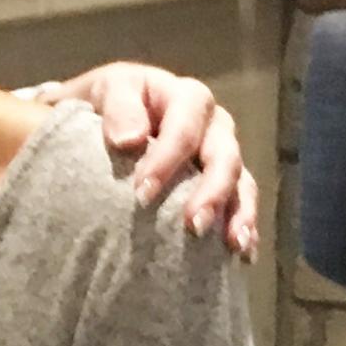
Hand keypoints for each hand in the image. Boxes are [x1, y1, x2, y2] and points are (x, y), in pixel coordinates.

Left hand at [41, 62, 257, 259]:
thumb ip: (117, 107)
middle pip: (224, 155)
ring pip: (241, 180)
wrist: (101, 117)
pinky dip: (244, 226)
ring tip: (233, 244)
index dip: (167, 159)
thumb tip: (129, 139)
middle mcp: (211, 124)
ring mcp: (221, 154)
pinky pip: (242, 202)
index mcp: (183, 97)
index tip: (142, 194)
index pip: (184, 126)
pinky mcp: (224, 181)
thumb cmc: (103, 103)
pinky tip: (242, 254)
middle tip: (192, 226)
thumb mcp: (105, 90)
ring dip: (238, 213)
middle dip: (212, 191)